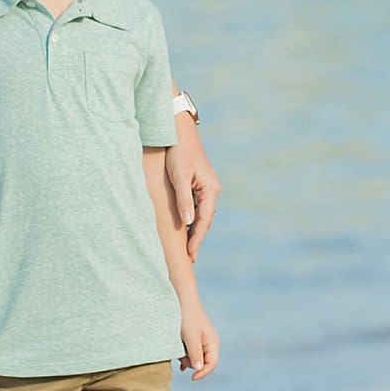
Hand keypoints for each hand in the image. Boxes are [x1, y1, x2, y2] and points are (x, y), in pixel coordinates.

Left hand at [166, 118, 219, 262]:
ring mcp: (207, 187)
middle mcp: (212, 190)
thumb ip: (183, 199)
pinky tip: (184, 228)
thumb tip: (189, 222)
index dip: (197, 240)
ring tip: (186, 249)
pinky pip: (197, 206)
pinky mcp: (199, 184)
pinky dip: (192, 218)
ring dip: (194, 230)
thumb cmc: (178, 152)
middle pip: (205, 220)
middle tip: (189, 259)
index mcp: (210, 190)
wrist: (178, 131)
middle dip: (197, 239)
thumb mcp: (179, 176)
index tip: (190, 256)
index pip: (204, 221)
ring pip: (201, 214)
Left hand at [179, 305, 219, 380]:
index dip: (203, 373)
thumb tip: (199, 369)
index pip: (212, 364)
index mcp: (212, 343)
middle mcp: (209, 343)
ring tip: (176, 354)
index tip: (191, 378)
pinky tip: (177, 358)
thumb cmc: (187, 317)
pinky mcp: (192, 337)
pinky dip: (183, 355)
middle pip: (203, 363)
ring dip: (186, 360)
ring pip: (195, 358)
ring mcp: (200, 340)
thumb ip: (195, 353)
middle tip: (180, 361)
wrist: (181, 298)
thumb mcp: (190, 337)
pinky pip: (189, 351)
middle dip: (192, 365)